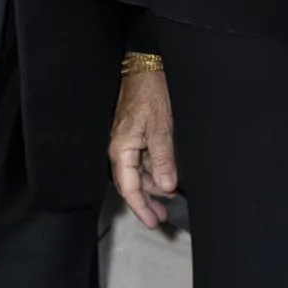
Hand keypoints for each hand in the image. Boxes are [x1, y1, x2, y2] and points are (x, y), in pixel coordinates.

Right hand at [110, 70, 176, 229]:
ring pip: (137, 172)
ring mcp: (127, 142)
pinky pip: (141, 160)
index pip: (128, 187)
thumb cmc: (150, 92)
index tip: (153, 222)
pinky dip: (153, 171)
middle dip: (146, 201)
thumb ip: (163, 159)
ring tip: (168, 200)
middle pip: (131, 183)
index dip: (140, 207)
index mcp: (121, 149)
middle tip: (162, 217)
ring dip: (152, 186)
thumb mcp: (160, 127)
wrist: (146, 66)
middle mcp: (120, 148)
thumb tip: (166, 187)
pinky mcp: (134, 134)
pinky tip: (164, 177)